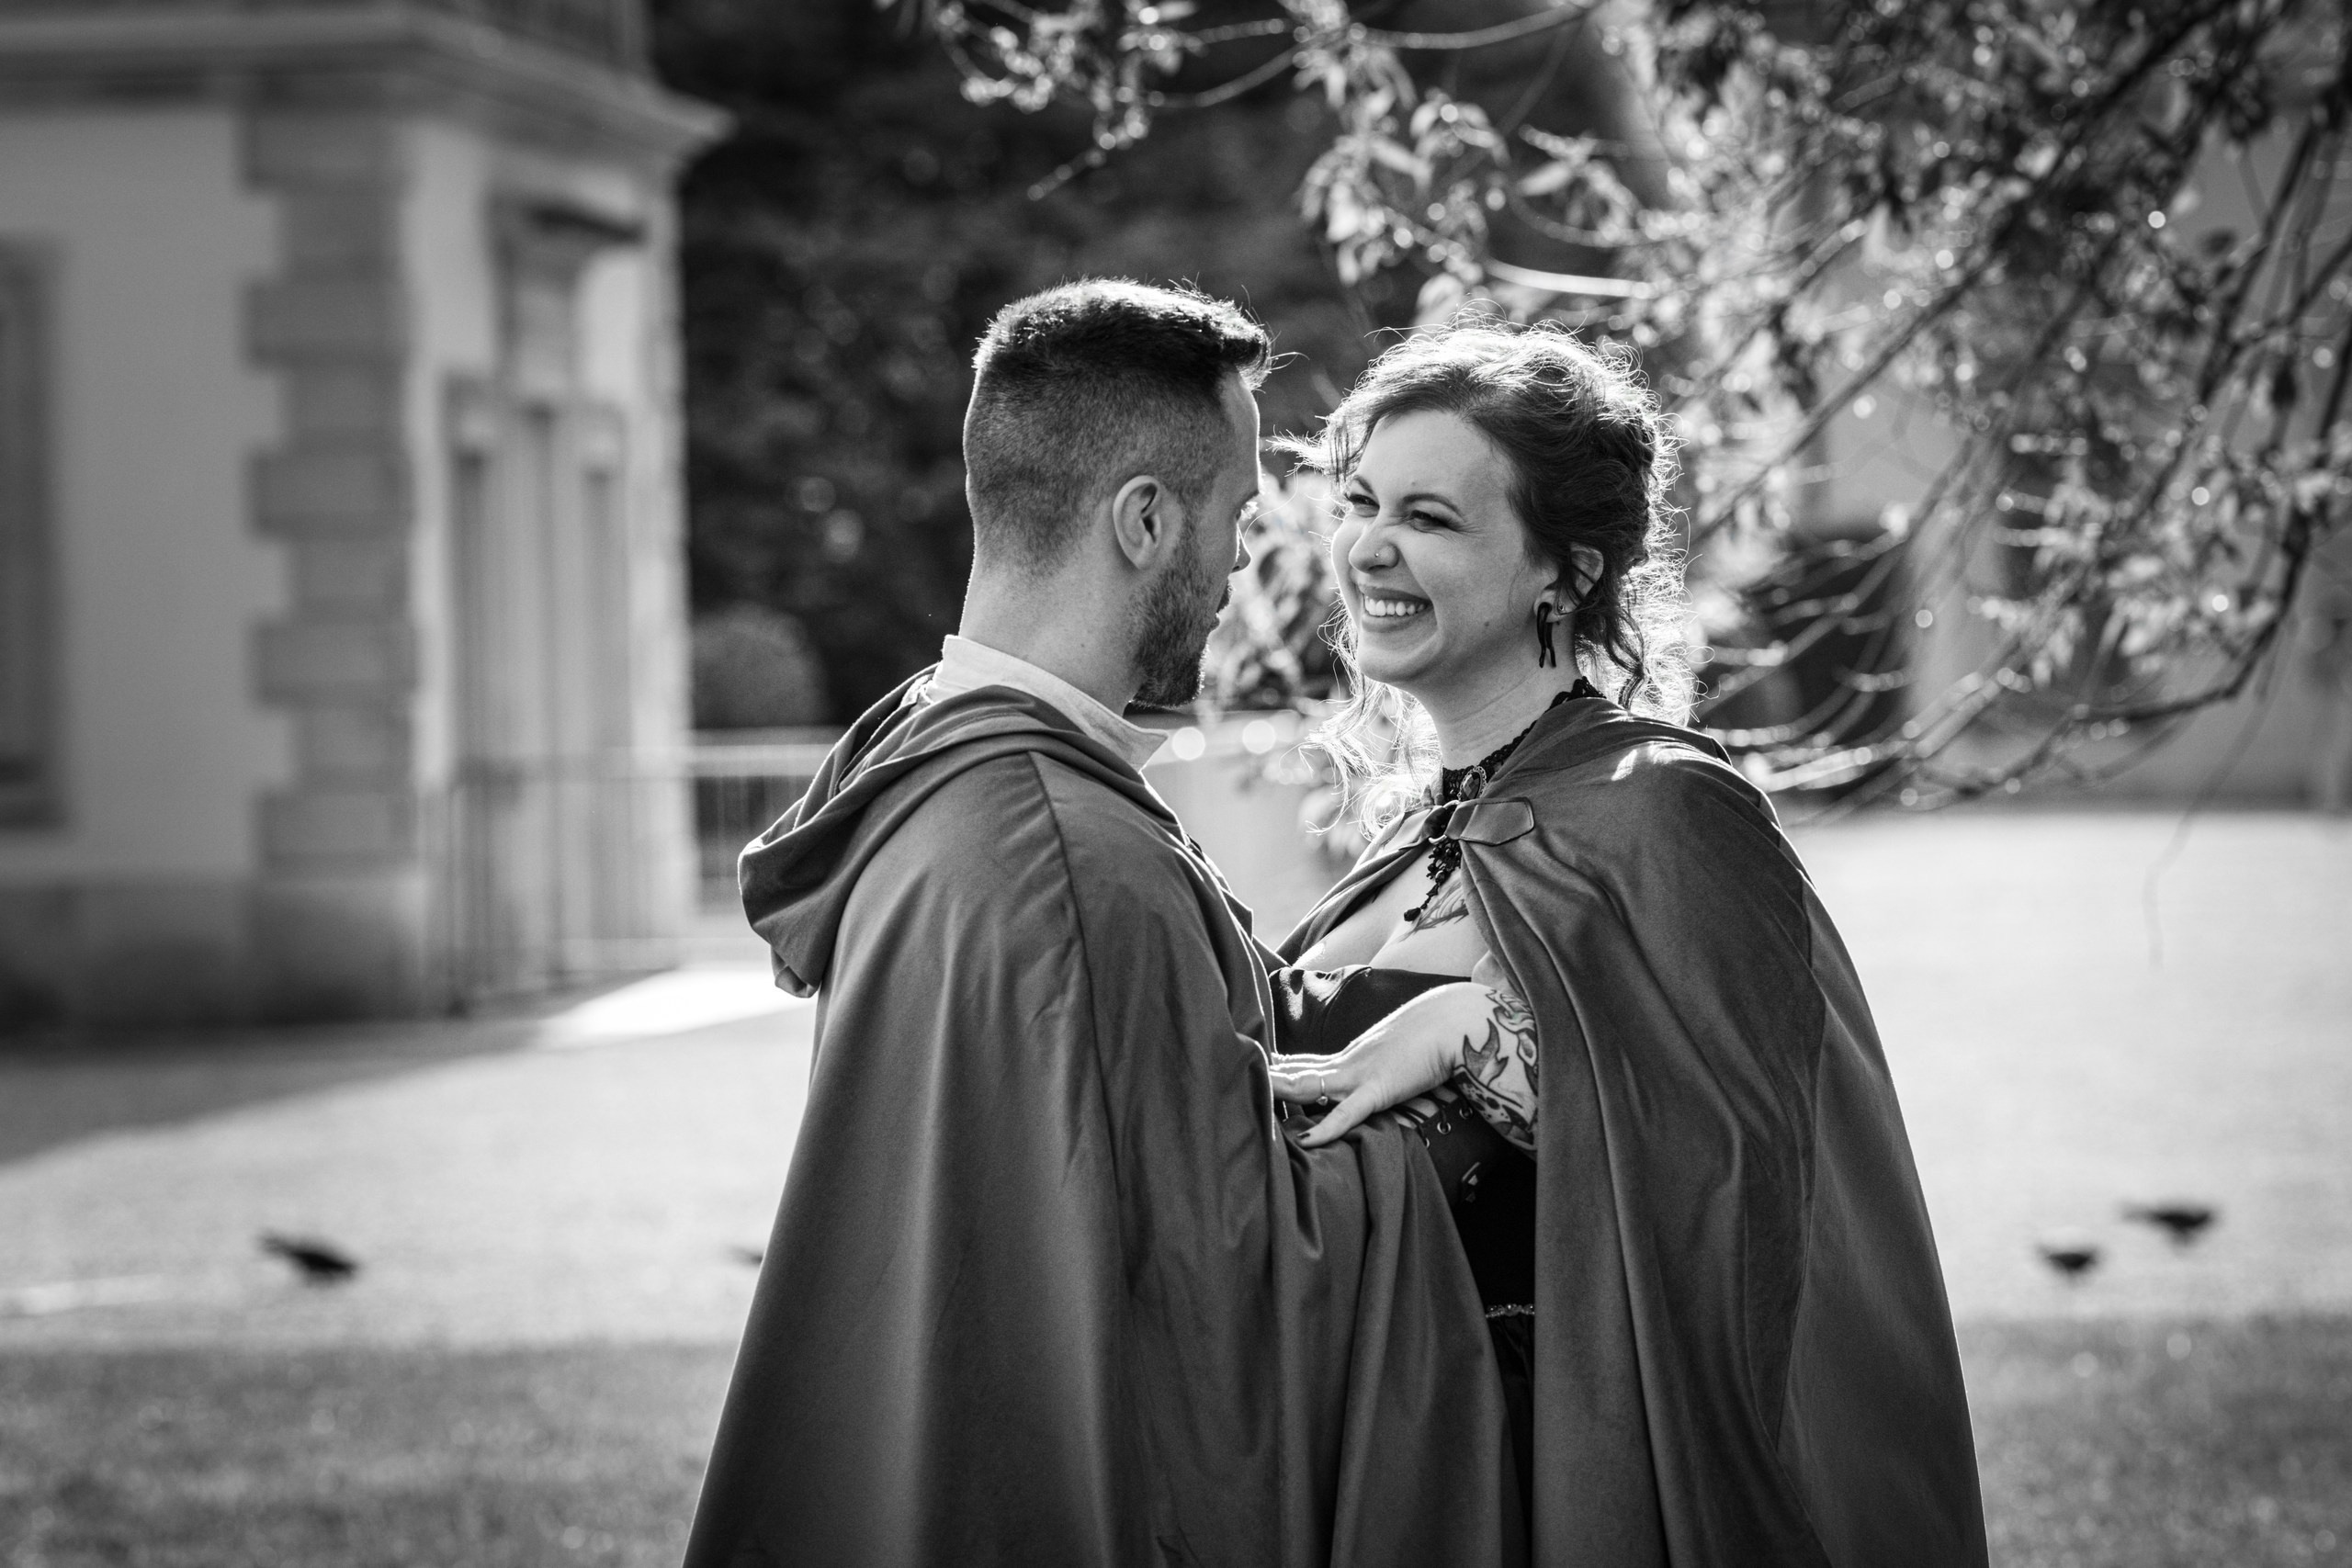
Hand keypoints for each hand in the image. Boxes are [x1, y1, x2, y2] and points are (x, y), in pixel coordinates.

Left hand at [1266, 981, 1484, 1146]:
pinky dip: (1328, 1127)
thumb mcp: (1394, 1049)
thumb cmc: (1430, 1034)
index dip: (1274, 1071)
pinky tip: (1308, 1141)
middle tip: (1228, 1086)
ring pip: (1309, 1087)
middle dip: (1263, 1082)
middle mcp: (1346, 1063)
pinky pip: (1349, 1112)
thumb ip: (1378, 1062)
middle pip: (1294, 1074)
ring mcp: (1359, 1074)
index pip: (1301, 1065)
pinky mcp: (1379, 1089)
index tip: (1247, 1075)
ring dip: (1278, 1096)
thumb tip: (1374, 1070)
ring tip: (1247, 1103)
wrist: (1456, 1021)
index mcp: (1349, 1055)